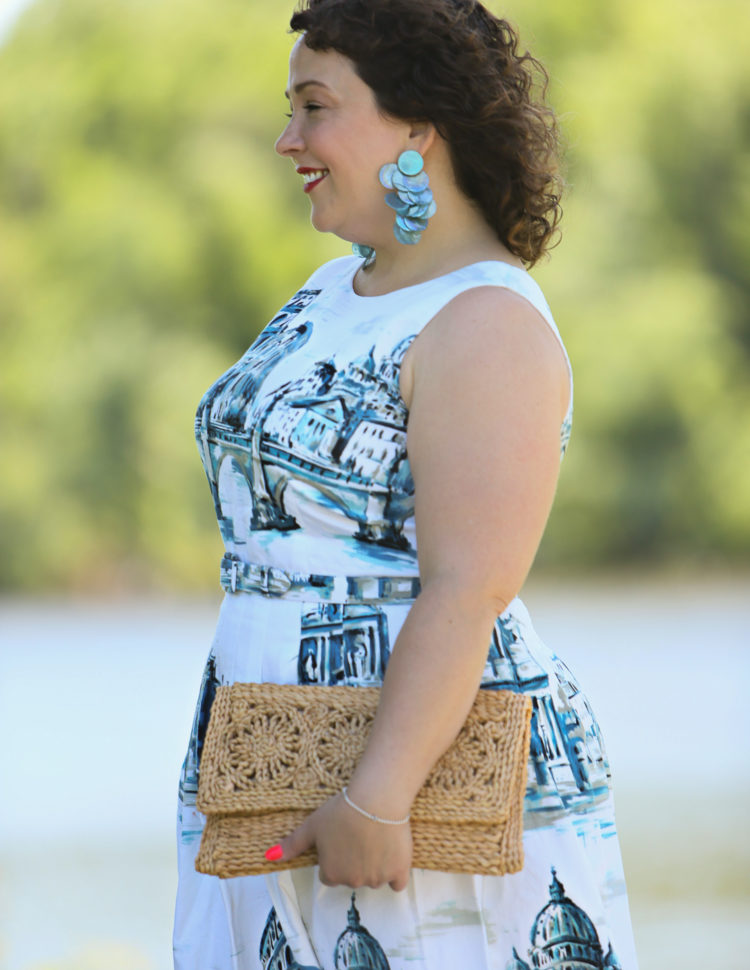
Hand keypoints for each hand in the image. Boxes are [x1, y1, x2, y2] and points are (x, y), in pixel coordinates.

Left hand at [272, 793, 411, 890]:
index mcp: (331, 874)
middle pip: (352, 877)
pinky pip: (397, 883)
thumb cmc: (341, 811)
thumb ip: (292, 844)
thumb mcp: (312, 825)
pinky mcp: (399, 872)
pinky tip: (392, 854)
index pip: (330, 874)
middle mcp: (352, 882)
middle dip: (354, 862)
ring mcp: (376, 879)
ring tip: (375, 838)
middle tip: (358, 836)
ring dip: (375, 866)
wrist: (375, 801)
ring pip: (374, 878)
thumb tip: (268, 856)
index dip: (336, 857)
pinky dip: (396, 873)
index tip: (342, 841)